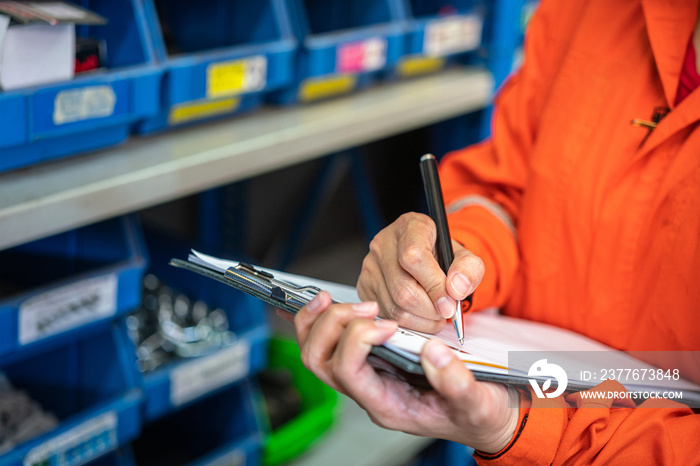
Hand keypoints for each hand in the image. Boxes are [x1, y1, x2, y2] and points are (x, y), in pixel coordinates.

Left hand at [287, 291, 519, 453]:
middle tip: (366, 307)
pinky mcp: (371, 362)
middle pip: (320, 360)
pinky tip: (335, 302)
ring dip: (320, 321)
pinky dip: (324, 320)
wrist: (486, 418)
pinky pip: (330, 343)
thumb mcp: (478, 403)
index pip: (348, 372)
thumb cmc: (479, 414)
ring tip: (335, 298)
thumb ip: (456, 382)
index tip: (390, 324)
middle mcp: (369, 392)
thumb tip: (431, 351)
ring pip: (318, 351)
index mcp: (387, 406)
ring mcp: (366, 377)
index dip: (357, 340)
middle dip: (332, 325)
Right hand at [357, 212, 484, 332]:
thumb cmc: (440, 255)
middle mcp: (383, 244)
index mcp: (410, 227)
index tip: (450, 303)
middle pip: (403, 290)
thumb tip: (456, 290)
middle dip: (431, 309)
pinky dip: (409, 324)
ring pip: (394, 308)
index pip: (414, 257)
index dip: (434, 285)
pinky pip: (386, 315)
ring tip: (436, 315)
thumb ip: (469, 269)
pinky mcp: (364, 287)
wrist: (425, 257)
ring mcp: (370, 266)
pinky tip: (420, 315)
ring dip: (422, 321)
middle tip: (446, 312)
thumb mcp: (463, 256)